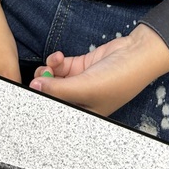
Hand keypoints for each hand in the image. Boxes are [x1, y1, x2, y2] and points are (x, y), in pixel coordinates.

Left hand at [29, 24, 168, 116]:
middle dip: (43, 85)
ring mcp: (79, 83)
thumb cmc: (118, 79)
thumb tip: (36, 87)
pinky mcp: (81, 67)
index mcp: (82, 114)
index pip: (55, 111)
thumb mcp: (85, 88)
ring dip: (48, 71)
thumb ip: (58, 90)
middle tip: (41, 77)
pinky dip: (56, 61)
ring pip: (53, 79)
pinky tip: (60, 57)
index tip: (33, 91)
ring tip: (53, 65)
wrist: (136, 54)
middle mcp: (79, 100)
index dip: (42, 102)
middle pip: (51, 95)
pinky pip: (60, 66)